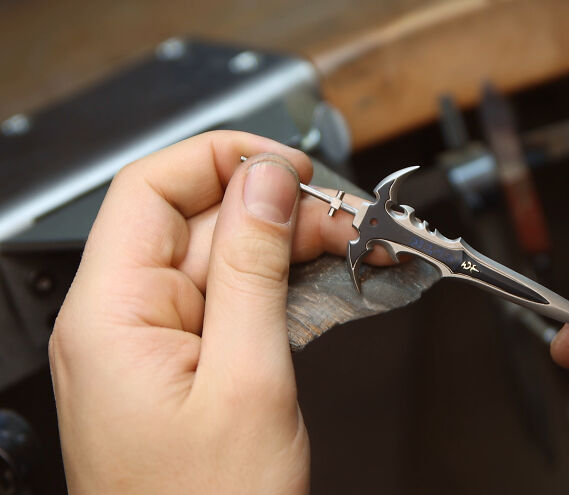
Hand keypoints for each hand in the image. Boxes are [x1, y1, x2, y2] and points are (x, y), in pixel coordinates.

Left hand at [49, 131, 384, 493]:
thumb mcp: (247, 378)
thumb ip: (255, 269)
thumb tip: (266, 182)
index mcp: (112, 314)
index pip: (152, 188)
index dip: (223, 160)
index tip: (290, 167)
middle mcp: (124, 320)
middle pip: (202, 224)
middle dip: (280, 214)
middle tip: (349, 226)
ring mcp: (157, 344)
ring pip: (228, 262)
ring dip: (292, 252)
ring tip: (355, 257)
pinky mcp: (189, 365)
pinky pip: (237, 304)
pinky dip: (285, 291)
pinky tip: (327, 289)